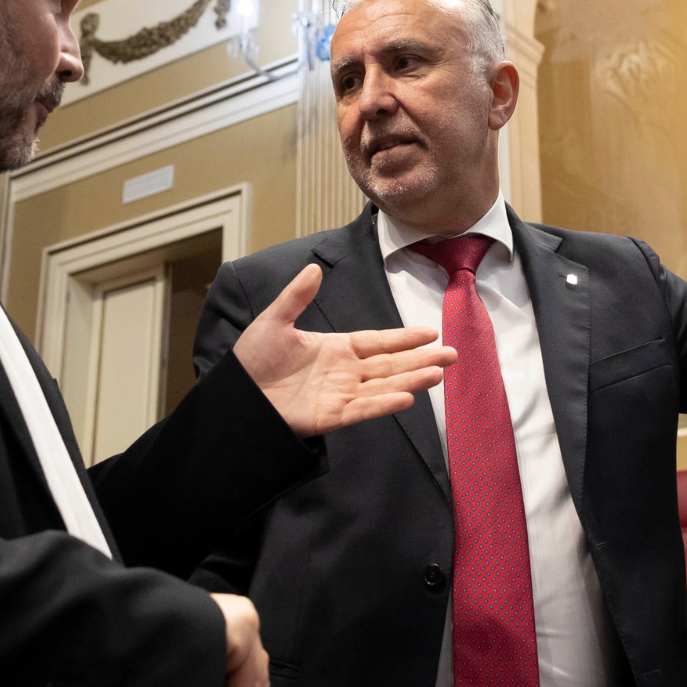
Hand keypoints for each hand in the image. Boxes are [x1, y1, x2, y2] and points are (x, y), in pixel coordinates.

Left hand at [232, 264, 456, 437]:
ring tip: (438, 374)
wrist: (234, 397)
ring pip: (383, 386)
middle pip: (390, 365)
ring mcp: (339, 395)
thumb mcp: (273, 322)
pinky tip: (407, 398)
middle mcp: (343, 372)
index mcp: (335, 348)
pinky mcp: (330, 417)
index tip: (431, 332)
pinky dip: (384, 404)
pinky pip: (362, 409)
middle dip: (421, 360)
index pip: (378, 342)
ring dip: (411, 381)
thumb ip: (296, 297)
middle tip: (452, 355)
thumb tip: (315, 269)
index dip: (404, 337)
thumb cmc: (250, 362)